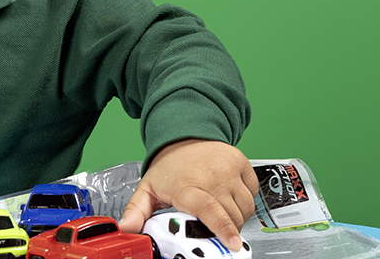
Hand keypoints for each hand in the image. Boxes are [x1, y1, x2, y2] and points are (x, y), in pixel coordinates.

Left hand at [117, 139, 257, 249]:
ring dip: (238, 216)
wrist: (184, 135)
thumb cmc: (169, 167)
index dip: (223, 228)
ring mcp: (228, 168)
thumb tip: (127, 228)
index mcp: (186, 185)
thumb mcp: (147, 188)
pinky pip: (253, 192)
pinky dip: (245, 200)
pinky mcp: (241, 163)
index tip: (232, 243)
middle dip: (228, 229)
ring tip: (221, 212)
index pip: (208, 209)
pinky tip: (229, 196)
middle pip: (231, 214)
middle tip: (217, 229)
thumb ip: (136, 211)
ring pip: (245, 207)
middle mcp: (210, 176)